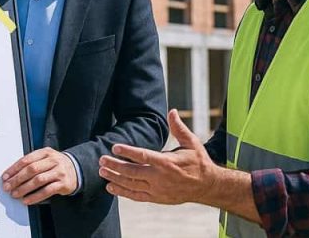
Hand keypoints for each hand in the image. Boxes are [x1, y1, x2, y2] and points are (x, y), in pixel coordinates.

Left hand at [1, 148, 77, 204]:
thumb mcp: (45, 158)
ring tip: (15, 194)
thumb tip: (12, 175)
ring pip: (38, 180)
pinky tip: (27, 200)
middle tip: (8, 186)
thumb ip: (32, 163)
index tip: (5, 177)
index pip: (27, 159)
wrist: (77, 169)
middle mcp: (53, 160)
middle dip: (17, 179)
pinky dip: (35, 196)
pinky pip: (47, 191)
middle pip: (31, 169)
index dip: (14, 169)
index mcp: (45, 152)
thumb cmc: (56, 164)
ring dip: (24, 188)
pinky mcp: (63, 184)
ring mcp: (58, 172)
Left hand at [99, 109, 218, 204]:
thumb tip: (172, 111)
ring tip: (102, 172)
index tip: (114, 146)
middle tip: (101, 160)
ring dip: (115, 178)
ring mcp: (158, 190)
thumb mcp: (192, 143)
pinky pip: (136, 196)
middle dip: (115, 166)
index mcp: (168, 162)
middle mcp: (161, 178)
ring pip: (132, 185)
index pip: (144, 156)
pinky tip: (110, 187)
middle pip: (133, 172)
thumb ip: (179, 128)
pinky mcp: (157, 198)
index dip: (128, 151)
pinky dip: (123, 192)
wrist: (207, 187)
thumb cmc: (198, 162)